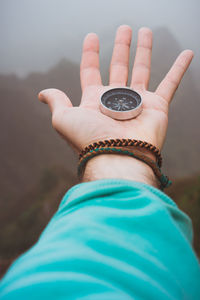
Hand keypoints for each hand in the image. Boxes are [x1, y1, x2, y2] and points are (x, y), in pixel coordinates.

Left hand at [38, 25, 192, 153]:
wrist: (117, 158)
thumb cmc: (89, 140)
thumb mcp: (63, 119)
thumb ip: (56, 102)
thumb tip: (42, 94)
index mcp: (94, 101)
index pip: (91, 71)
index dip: (91, 53)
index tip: (92, 36)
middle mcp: (116, 101)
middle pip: (119, 66)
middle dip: (121, 47)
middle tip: (124, 29)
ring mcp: (137, 102)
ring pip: (143, 69)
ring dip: (144, 50)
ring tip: (145, 31)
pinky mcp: (157, 106)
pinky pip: (171, 83)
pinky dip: (179, 68)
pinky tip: (187, 53)